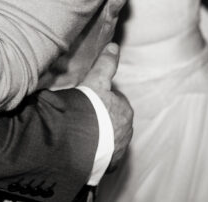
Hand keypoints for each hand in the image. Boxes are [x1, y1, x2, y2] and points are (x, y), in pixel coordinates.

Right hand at [78, 43, 131, 168]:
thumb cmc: (89, 108)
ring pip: (109, 137)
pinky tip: (85, 148)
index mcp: (124, 109)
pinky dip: (98, 152)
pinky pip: (105, 155)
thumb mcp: (96, 80)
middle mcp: (126, 128)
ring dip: (99, 135)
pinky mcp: (111, 163)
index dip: (101, 99)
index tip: (91, 102)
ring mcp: (119, 147)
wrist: (82, 141)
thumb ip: (105, 63)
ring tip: (81, 133)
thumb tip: (114, 45)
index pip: (115, 100)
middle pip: (113, 119)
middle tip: (82, 116)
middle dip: (102, 118)